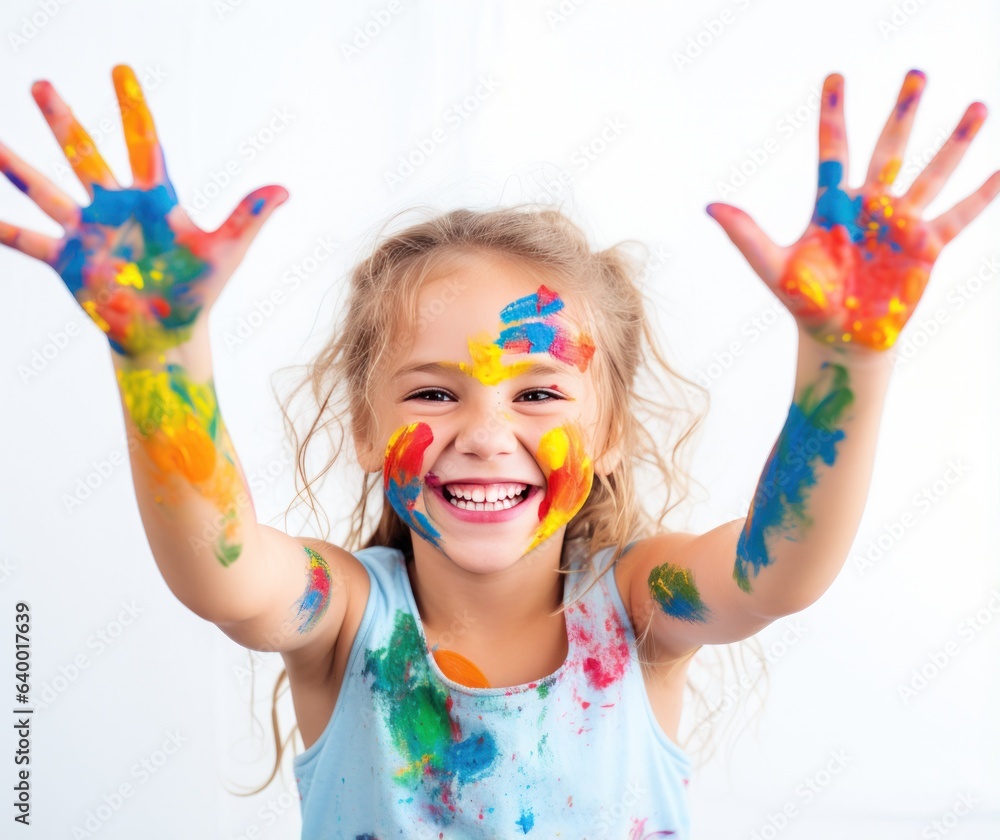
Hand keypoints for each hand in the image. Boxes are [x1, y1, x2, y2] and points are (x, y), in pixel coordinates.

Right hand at [0, 64, 287, 358]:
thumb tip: (285, 189)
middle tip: (40, 84)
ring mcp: (88, 232)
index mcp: (155, 200)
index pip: (143, 145)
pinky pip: (29, 240)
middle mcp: (115, 208)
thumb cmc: (198, 291)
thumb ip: (250, 217)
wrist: (168, 334)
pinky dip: (4, 229)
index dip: (133, 109)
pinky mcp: (68, 260)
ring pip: (46, 190)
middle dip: (63, 122)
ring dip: (17, 167)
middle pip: (86, 156)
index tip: (120, 69)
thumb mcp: (227, 252)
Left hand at [707, 70, 999, 352]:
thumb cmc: (805, 303)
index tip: (835, 77)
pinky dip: (983, 194)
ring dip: (954, 141)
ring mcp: (900, 223)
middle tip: (917, 73)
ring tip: (975, 105)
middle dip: (903, 112)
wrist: (839, 338)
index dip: (833, 114)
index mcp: (832, 205)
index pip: (833, 150)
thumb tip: (710, 206)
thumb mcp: (773, 268)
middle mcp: (869, 206)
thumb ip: (747, 236)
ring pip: (931, 172)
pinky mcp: (926, 247)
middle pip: (889, 148)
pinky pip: (958, 215)